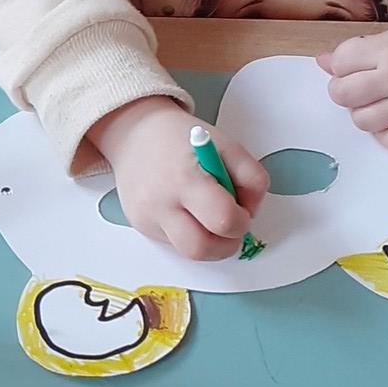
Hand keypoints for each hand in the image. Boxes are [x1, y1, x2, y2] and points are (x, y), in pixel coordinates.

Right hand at [90, 98, 267, 261]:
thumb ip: (252, 179)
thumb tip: (250, 213)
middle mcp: (160, 203)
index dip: (241, 221)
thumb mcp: (228, 146)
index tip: (241, 211)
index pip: (223, 221)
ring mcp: (146, 218)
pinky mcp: (141, 227)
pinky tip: (184, 209)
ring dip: (207, 241)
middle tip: (228, 225)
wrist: (135, 134)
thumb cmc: (182, 139)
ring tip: (205, 214)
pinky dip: (188, 232)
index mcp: (186, 179)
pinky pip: (174, 243)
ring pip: (188, 252)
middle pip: (201, 249)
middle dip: (224, 244)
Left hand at [320, 17, 387, 150]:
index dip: (342, 64)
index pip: (342, 62)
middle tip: (362, 85)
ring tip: (382, 100)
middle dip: (344, 89)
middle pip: (343, 94)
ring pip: (361, 120)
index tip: (355, 64)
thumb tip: (322, 62)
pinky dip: (386, 132)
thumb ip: (360, 49)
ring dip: (364, 111)